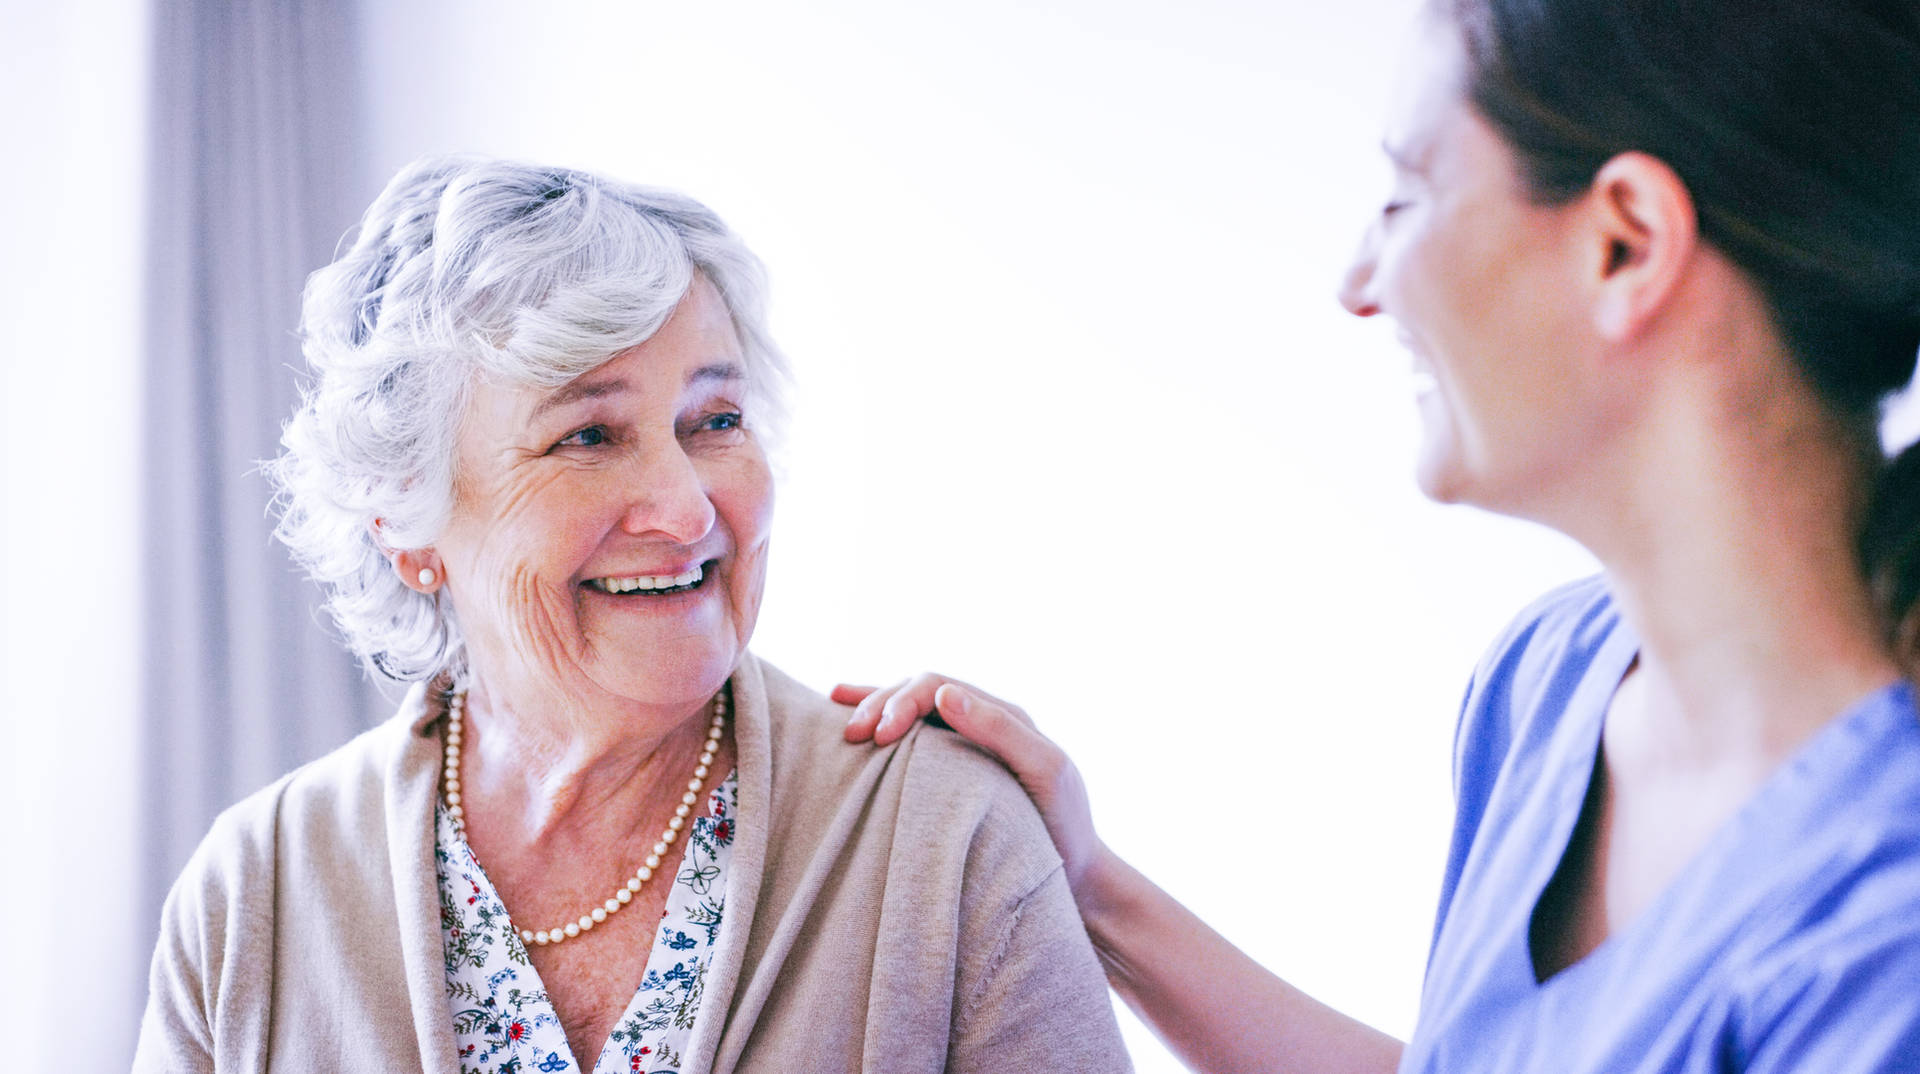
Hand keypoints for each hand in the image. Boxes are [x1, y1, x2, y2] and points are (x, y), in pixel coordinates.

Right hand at [836, 673, 1107, 895]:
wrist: (1076, 877)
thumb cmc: (1064, 826)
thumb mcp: (1045, 770)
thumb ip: (1001, 729)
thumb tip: (946, 693)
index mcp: (1002, 715)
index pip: (937, 687)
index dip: (901, 701)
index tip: (878, 737)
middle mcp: (981, 724)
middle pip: (917, 693)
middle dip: (880, 705)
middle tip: (852, 735)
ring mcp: (965, 748)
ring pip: (909, 712)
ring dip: (873, 710)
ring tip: (840, 724)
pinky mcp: (953, 776)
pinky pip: (911, 741)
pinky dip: (880, 725)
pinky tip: (847, 719)